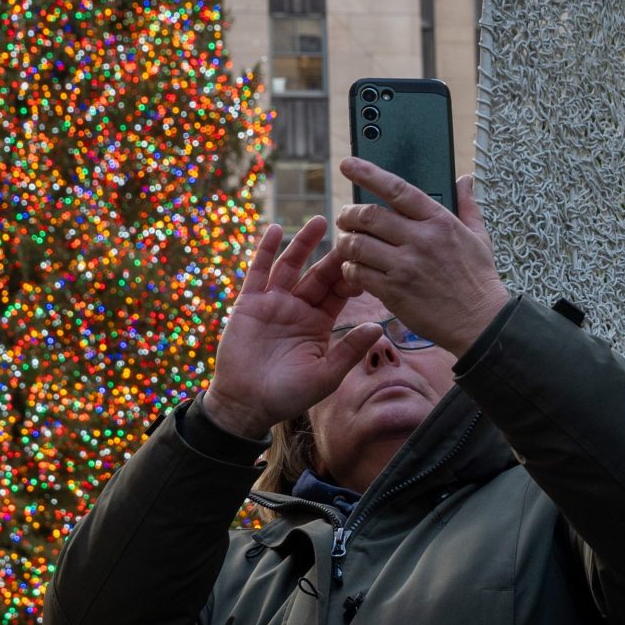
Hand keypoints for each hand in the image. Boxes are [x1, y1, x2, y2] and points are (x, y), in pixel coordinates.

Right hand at [200, 218, 383, 440]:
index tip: (368, 256)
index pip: (340, 292)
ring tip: (319, 220)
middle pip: (319, 274)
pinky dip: (265, 250)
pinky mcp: (249, 302)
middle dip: (334, 253)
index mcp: (319, 323)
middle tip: (351, 229)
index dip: (352, 275)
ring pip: (291, 265)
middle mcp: (298, 308)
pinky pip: (258, 271)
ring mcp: (273, 302)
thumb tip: (379, 327)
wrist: (245, 404)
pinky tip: (274, 229)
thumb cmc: (288, 395)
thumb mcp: (325, 375)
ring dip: (303, 243)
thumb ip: (349, 350)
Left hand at [333, 166, 512, 357]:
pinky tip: (354, 269)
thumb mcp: (479, 237)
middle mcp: (421, 240)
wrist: (480, 322)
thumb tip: (465, 180)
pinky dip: (350, 269)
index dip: (368, 173)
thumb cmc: (479, 279)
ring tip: (346, 243)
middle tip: (345, 217)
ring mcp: (406, 266)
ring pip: (358, 244)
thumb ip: (467, 205)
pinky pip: (359, 273)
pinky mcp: (395, 292)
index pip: (397, 188)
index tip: (349, 164)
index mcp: (439, 221)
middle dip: (348, 214)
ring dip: (345, 242)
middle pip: (369, 215)